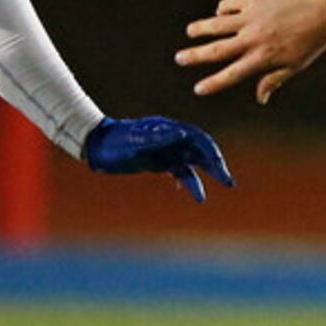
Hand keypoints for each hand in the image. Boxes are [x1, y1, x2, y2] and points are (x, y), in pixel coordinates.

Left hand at [84, 116, 234, 201]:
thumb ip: (159, 137)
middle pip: (201, 151)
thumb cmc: (115, 142)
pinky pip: (181, 172)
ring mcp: (168, 150)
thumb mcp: (135, 140)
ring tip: (223, 186)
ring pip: (194, 162)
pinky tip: (198, 195)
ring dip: (208, 174)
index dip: (211, 153)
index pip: (198, 140)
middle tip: (228, 182)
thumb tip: (184, 134)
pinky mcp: (161, 162)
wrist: (97, 146)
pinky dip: (190, 182)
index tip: (219, 168)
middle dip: (216, 165)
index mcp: (170, 130)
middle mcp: (173, 139)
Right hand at [177, 0, 325, 103]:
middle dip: (195, 56)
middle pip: (216, 49)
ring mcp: (252, 16)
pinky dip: (223, 8)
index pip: (231, 74)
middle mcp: (253, 37)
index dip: (213, 83)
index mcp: (263, 57)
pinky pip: (231, 3)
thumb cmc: (315, 38)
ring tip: (190, 31)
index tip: (198, 89)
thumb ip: (274, 79)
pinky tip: (220, 12)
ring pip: (217, 23)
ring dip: (201, 28)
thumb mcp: (297, 64)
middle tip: (179, 58)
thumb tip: (261, 98)